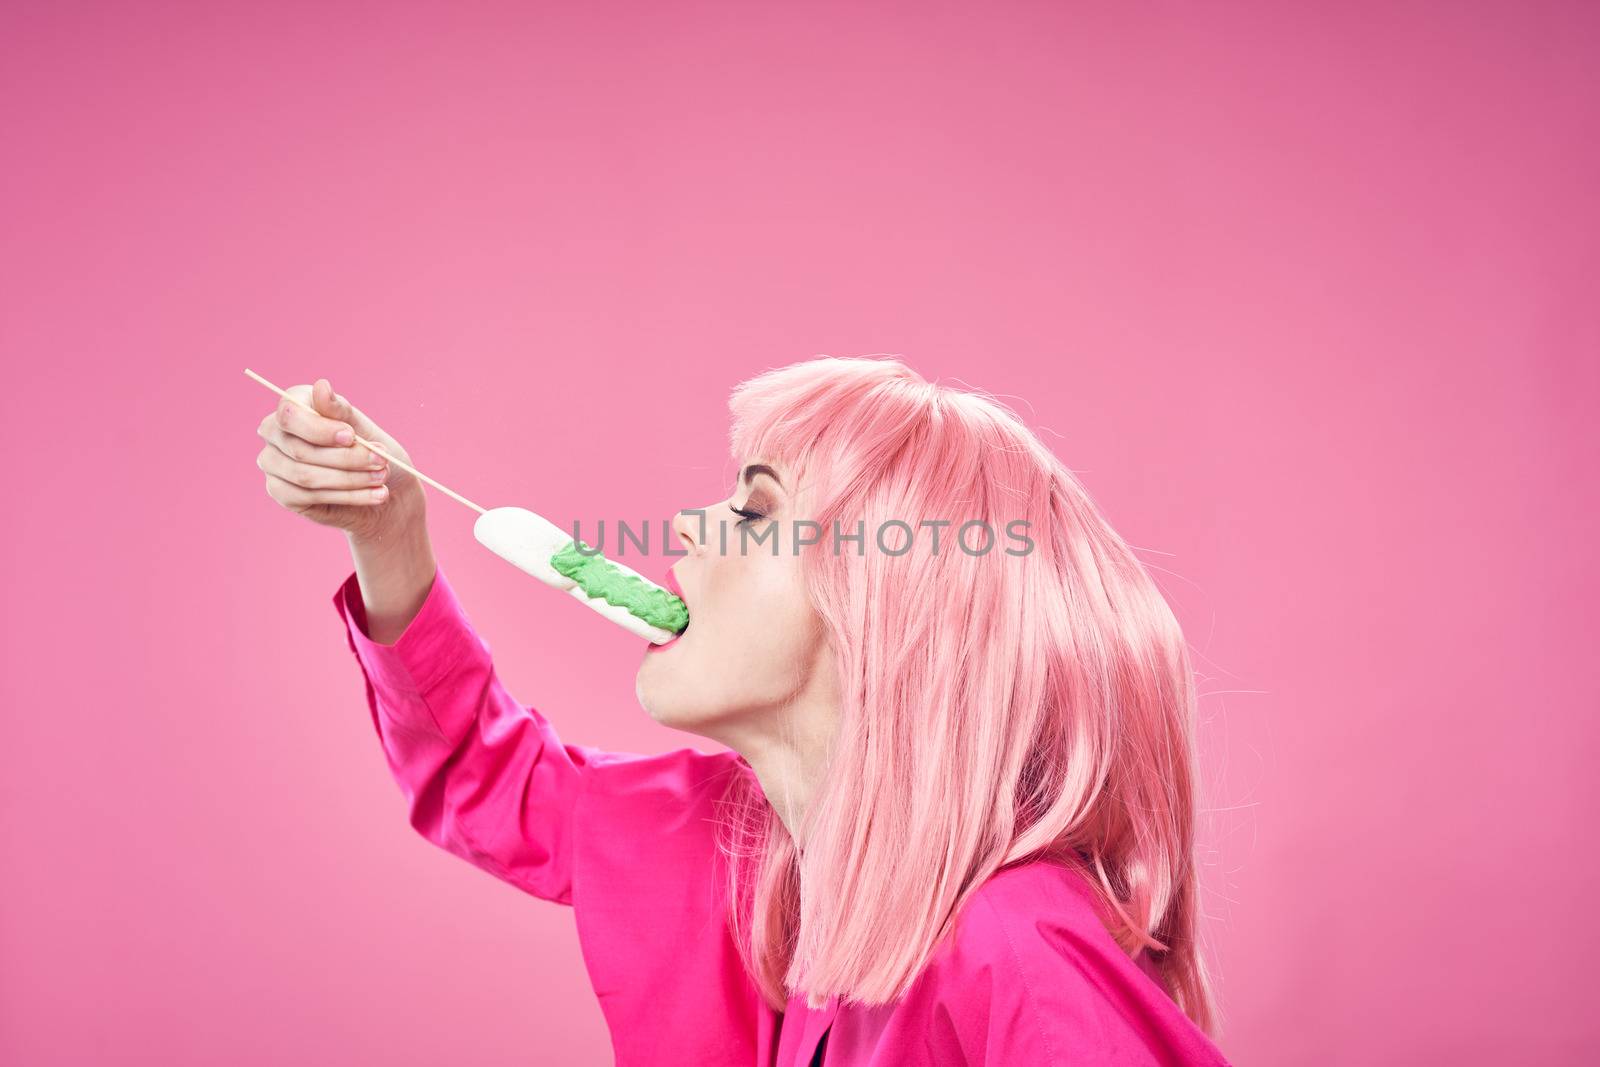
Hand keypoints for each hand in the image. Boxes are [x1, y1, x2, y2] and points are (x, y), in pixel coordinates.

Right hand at [256, 378, 422, 542]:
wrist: (388, 485)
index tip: (352, 436)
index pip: (289, 415)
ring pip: (306, 476)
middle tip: (381, 460)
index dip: (320, 429)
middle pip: (301, 450)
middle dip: (347, 458)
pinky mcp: (281, 493)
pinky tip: (376, 494)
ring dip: (351, 479)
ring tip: (382, 478)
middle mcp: (275, 434)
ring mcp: (273, 464)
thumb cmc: (372, 449)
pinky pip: (309, 497)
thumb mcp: (363, 427)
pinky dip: (349, 497)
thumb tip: (321, 386)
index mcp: (293, 407)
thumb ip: (340, 410)